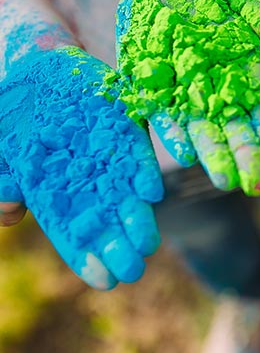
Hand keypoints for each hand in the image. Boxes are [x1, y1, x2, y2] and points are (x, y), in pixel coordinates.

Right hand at [0, 47, 163, 288]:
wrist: (36, 71)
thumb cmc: (16, 119)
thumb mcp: (4, 153)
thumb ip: (5, 182)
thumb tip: (7, 212)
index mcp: (60, 194)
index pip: (75, 234)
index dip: (88, 257)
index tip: (105, 282)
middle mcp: (91, 179)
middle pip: (107, 218)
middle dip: (119, 245)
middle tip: (134, 269)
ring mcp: (110, 154)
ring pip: (127, 192)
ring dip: (138, 217)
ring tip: (148, 241)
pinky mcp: (124, 124)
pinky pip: (135, 149)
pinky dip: (143, 168)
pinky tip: (152, 191)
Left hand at [117, 0, 259, 195]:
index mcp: (248, 67)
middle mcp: (218, 86)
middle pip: (235, 127)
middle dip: (245, 156)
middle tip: (256, 185)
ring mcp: (183, 88)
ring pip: (200, 129)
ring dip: (212, 154)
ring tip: (224, 181)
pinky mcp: (148, 85)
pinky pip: (160, 114)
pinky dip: (170, 132)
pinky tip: (182, 153)